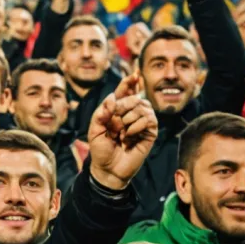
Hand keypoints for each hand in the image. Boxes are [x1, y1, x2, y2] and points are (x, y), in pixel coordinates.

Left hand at [87, 74, 157, 189]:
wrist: (108, 169)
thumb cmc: (100, 150)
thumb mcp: (94, 130)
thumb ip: (100, 113)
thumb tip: (111, 97)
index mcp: (117, 112)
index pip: (125, 93)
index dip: (129, 83)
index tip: (134, 75)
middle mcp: (131, 115)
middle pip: (134, 98)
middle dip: (122, 107)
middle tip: (114, 124)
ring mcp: (142, 123)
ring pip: (142, 107)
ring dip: (128, 119)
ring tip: (121, 134)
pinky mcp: (150, 133)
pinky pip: (149, 119)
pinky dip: (136, 126)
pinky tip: (129, 136)